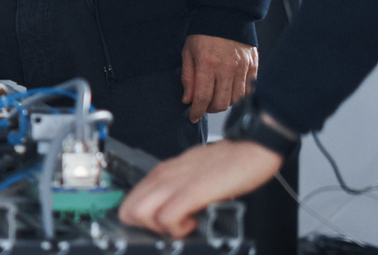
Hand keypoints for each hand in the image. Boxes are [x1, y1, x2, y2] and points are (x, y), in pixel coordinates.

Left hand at [119, 140, 281, 237]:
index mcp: (162, 172)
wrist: (250, 148)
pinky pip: (166, 217)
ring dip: (158, 229)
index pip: (129, 201)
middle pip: (127, 210)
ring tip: (182, 225)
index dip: (142, 220)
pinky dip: (177, 229)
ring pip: (138, 214)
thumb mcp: (192, 175)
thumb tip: (170, 211)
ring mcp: (175, 182)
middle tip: (169, 227)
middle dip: (144, 227)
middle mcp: (163, 175)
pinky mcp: (192, 191)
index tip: (160, 225)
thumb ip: (177, 190)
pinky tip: (193, 223)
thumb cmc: (226, 163)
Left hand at [181, 34, 257, 122]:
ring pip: (236, 99)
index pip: (203, 97)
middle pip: (222, 103)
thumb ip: (188, 77)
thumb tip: (188, 99)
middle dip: (210, 109)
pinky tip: (229, 89)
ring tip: (216, 95)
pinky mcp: (253, 66)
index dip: (197, 111)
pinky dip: (238, 94)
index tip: (193, 116)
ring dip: (225, 102)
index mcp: (208, 64)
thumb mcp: (188, 51)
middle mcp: (227, 68)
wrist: (226, 14)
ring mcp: (243, 68)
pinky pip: (248, 90)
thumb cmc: (204, 32)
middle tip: (204, 105)